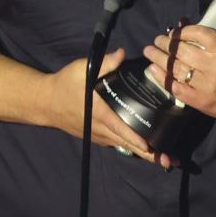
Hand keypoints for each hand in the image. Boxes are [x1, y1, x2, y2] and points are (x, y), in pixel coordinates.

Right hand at [42, 48, 177, 168]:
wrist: (45, 102)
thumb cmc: (64, 84)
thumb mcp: (82, 69)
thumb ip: (105, 63)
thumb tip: (122, 54)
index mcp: (99, 113)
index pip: (120, 129)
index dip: (135, 139)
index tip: (150, 148)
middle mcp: (100, 129)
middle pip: (128, 145)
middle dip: (149, 154)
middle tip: (169, 162)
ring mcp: (99, 136)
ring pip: (124, 147)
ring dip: (143, 154)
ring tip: (164, 161)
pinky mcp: (97, 136)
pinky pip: (118, 144)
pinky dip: (132, 148)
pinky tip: (146, 150)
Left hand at [143, 25, 215, 122]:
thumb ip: (209, 41)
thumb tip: (181, 28)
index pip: (198, 34)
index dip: (181, 31)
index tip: (173, 32)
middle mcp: (214, 66)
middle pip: (182, 51)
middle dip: (165, 44)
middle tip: (156, 40)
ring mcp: (206, 85)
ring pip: (176, 68)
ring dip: (159, 58)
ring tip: (150, 51)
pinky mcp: (200, 100)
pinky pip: (176, 87)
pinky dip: (162, 77)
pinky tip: (153, 69)